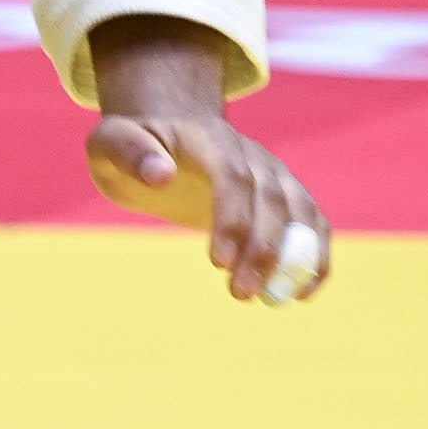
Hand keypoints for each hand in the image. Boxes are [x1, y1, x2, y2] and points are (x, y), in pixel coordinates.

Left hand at [82, 13, 332, 306]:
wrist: (168, 128)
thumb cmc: (133, 142)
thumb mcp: (111, 141)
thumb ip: (130, 154)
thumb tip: (160, 175)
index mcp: (210, 140)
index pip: (233, 176)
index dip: (233, 218)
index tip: (218, 262)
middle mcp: (251, 155)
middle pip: (272, 198)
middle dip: (262, 249)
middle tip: (240, 294)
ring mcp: (273, 173)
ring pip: (301, 212)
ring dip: (295, 257)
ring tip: (274, 300)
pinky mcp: (284, 195)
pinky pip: (312, 223)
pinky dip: (315, 256)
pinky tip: (302, 293)